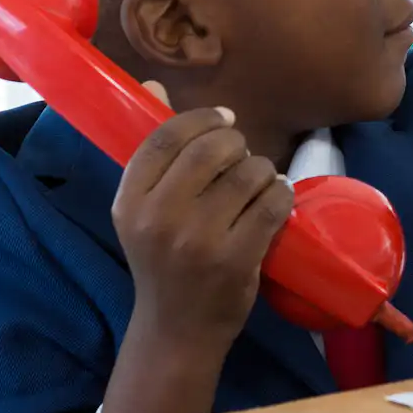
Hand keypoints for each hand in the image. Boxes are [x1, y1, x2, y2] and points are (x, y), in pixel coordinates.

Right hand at [111, 94, 295, 347]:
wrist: (178, 328)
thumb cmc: (163, 261)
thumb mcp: (143, 209)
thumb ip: (153, 151)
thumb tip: (154, 84)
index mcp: (130, 202)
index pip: (166, 137)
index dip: (200, 119)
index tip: (222, 120)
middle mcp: (159, 218)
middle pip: (212, 148)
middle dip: (236, 144)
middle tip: (241, 157)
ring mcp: (199, 240)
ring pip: (249, 173)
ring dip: (263, 170)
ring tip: (258, 184)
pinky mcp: (237, 259)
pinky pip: (272, 203)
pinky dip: (282, 194)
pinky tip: (277, 198)